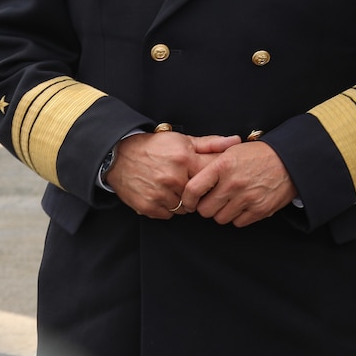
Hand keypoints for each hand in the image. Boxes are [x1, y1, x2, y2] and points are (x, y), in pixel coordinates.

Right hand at [107, 131, 239, 218]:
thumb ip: (211, 144)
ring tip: (176, 189)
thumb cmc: (156, 147)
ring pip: (184, 208)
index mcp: (185, 159)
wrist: (119, 156)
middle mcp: (173, 178)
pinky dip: (168, 208)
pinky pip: (168, 215)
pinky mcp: (148, 206)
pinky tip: (164, 196)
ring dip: (184, 202)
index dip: (214, 180)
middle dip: (199, 193)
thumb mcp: (184, 140)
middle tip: (191, 185)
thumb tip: (236, 141)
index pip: (212, 177)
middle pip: (199, 196)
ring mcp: (159, 194)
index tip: (212, 179)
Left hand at [184, 140, 297, 226]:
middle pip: (205, 210)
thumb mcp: (233, 150)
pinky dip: (240, 216)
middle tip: (215, 200)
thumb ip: (211, 163)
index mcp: (223, 166)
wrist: (291, 159)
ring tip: (233, 201)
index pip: (193, 190)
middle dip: (208, 207)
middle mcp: (233, 183)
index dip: (187, 199)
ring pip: (220, 218)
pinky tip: (245, 204)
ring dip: (224, 212)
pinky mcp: (259, 209)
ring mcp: (247, 198)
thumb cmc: (260, 154)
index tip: (190, 202)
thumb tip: (190, 177)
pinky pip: (238, 223)